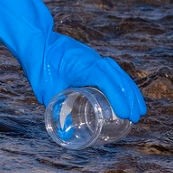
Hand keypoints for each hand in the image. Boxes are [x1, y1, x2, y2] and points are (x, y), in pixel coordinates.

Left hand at [0, 0, 145, 120]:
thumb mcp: (45, 89)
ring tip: (138, 109)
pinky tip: (124, 96)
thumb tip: (64, 133)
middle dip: (130, 96)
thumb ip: (56, 108)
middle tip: (137, 116)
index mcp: (83, 65)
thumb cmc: (38, 63)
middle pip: (118, 77)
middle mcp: (92, 60)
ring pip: (117, 73)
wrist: (34, 39)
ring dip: (129, 90)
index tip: (125, 113)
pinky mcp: (90, 59)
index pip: (107, 80)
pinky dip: (120, 83)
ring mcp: (92, 58)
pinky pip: (110, 71)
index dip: (118, 97)